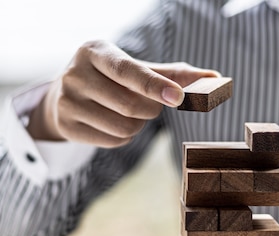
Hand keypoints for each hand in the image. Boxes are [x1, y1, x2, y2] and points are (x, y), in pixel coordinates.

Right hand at [27, 40, 219, 147]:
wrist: (63, 95)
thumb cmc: (110, 78)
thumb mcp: (134, 68)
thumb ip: (171, 74)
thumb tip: (215, 78)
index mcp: (94, 51)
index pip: (127, 70)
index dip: (153, 85)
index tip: (178, 98)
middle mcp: (75, 74)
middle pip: (130, 105)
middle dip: (151, 109)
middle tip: (151, 104)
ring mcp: (67, 102)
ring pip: (123, 126)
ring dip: (139, 125)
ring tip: (131, 114)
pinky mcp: (66, 127)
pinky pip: (113, 141)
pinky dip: (125, 137)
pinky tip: (116, 124)